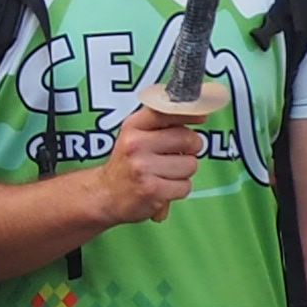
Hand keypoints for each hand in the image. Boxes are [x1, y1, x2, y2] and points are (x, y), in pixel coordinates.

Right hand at [98, 94, 208, 227]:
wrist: (104, 195)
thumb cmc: (127, 164)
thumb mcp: (135, 135)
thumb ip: (162, 123)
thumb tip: (199, 114)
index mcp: (133, 126)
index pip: (167, 111)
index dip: (190, 113)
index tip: (201, 117)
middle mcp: (136, 144)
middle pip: (189, 139)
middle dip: (190, 150)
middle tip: (174, 156)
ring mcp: (143, 167)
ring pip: (191, 165)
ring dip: (183, 173)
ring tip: (164, 175)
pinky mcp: (152, 189)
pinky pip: (185, 186)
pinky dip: (178, 190)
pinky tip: (162, 188)